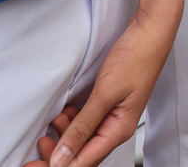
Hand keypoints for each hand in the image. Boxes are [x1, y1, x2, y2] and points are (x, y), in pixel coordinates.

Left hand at [25, 3, 176, 166]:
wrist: (149, 33)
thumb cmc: (137, 59)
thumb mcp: (104, 94)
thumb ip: (82, 127)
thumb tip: (63, 155)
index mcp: (118, 131)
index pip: (84, 162)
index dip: (60, 164)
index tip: (38, 160)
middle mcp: (115, 128)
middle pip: (82, 153)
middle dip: (59, 151)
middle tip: (41, 142)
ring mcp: (111, 116)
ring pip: (82, 139)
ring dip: (64, 134)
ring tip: (54, 120)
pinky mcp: (106, 105)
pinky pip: (85, 123)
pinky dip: (71, 121)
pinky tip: (64, 112)